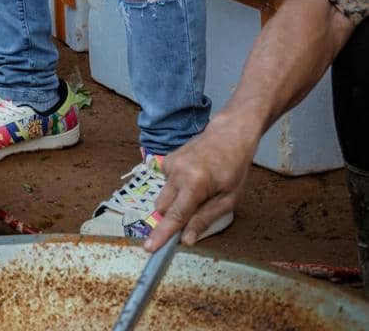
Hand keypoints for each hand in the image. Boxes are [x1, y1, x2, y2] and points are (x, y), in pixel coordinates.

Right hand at [144, 113, 257, 250]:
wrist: (228, 134)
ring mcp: (169, 164)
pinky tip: (193, 177)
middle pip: (162, 208)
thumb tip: (187, 239)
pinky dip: (176, 187)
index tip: (149, 248)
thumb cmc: (234, 168)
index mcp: (194, 184)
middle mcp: (176, 173)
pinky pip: (166, 183)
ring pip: (163, 196)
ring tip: (199, 190)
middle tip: (192, 215)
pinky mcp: (167, 159)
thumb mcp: (228, 199)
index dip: (162, 234)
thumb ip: (205, 219)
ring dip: (176, 201)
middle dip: (172, 217)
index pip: (175, 216)